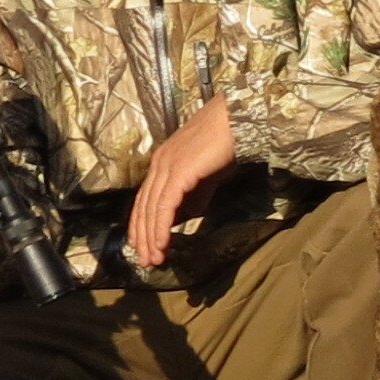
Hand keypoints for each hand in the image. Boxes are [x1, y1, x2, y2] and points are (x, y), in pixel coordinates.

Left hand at [130, 95, 240, 267]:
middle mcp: (159, 164)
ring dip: (151, 237)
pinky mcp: (178, 173)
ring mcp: (166, 167)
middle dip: (142, 236)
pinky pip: (164, 206)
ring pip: (151, 209)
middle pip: (143, 206)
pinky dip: (161, 228)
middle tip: (145, 261)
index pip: (146, 199)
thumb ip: (197, 193)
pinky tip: (162, 244)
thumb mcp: (208, 173)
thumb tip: (190, 215)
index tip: (144, 246)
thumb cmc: (227, 141)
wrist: (237, 118)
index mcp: (163, 162)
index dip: (143, 224)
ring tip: (154, 259)